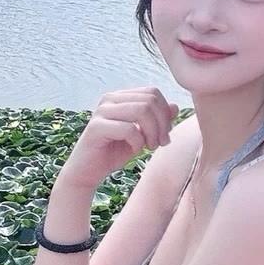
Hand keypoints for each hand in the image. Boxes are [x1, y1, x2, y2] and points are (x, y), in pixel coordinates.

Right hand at [61, 87, 180, 189]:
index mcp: (120, 97)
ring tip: (150, 147)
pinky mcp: (96, 127)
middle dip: (162, 124)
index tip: (165, 135)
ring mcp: (101, 111)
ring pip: (142, 110)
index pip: (153, 92)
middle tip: (160, 143)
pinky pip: (129, 129)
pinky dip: (138, 142)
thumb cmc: (114, 152)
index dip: (165, 113)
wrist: (87, 172)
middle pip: (150, 100)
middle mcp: (110, 99)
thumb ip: (157, 121)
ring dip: (152, 132)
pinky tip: (135, 150)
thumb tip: (175, 106)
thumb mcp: (142, 136)